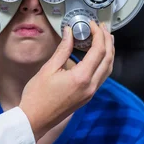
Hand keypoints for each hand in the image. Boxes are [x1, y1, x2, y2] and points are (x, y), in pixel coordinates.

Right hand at [19, 21, 113, 140]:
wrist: (35, 119)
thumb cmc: (37, 95)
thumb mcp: (48, 68)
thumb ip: (63, 49)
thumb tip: (69, 31)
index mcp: (81, 77)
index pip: (98, 51)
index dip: (98, 34)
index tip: (92, 23)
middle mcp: (91, 85)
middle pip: (108, 59)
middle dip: (107, 41)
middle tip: (102, 27)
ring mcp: (91, 92)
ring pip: (108, 69)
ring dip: (109, 52)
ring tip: (105, 38)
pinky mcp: (88, 96)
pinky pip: (102, 76)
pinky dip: (104, 62)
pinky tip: (97, 55)